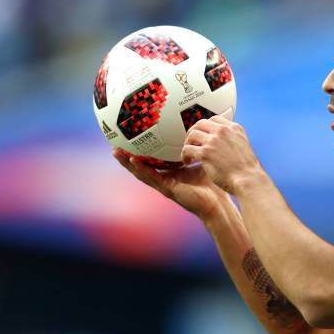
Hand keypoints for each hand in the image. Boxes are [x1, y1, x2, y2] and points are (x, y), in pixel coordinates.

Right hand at [113, 148, 228, 220]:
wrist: (218, 202)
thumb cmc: (213, 184)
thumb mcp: (202, 162)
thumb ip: (198, 149)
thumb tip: (200, 130)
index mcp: (171, 174)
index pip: (152, 161)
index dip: (141, 152)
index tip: (130, 139)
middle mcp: (164, 179)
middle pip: (141, 166)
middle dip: (127, 156)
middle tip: (115, 143)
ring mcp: (164, 185)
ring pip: (141, 173)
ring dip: (128, 163)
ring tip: (116, 152)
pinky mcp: (168, 190)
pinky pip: (152, 178)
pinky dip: (142, 169)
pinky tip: (133, 161)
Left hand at [182, 116, 262, 193]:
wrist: (248, 178)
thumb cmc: (247, 168)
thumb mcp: (243, 145)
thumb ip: (232, 139)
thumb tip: (222, 142)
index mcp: (233, 128)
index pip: (214, 119)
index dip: (205, 126)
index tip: (203, 134)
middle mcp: (223, 131)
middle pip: (200, 124)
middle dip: (194, 132)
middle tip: (192, 142)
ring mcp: (213, 141)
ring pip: (192, 134)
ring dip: (188, 143)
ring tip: (189, 153)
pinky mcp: (205, 153)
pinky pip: (187, 149)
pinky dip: (184, 155)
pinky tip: (188, 161)